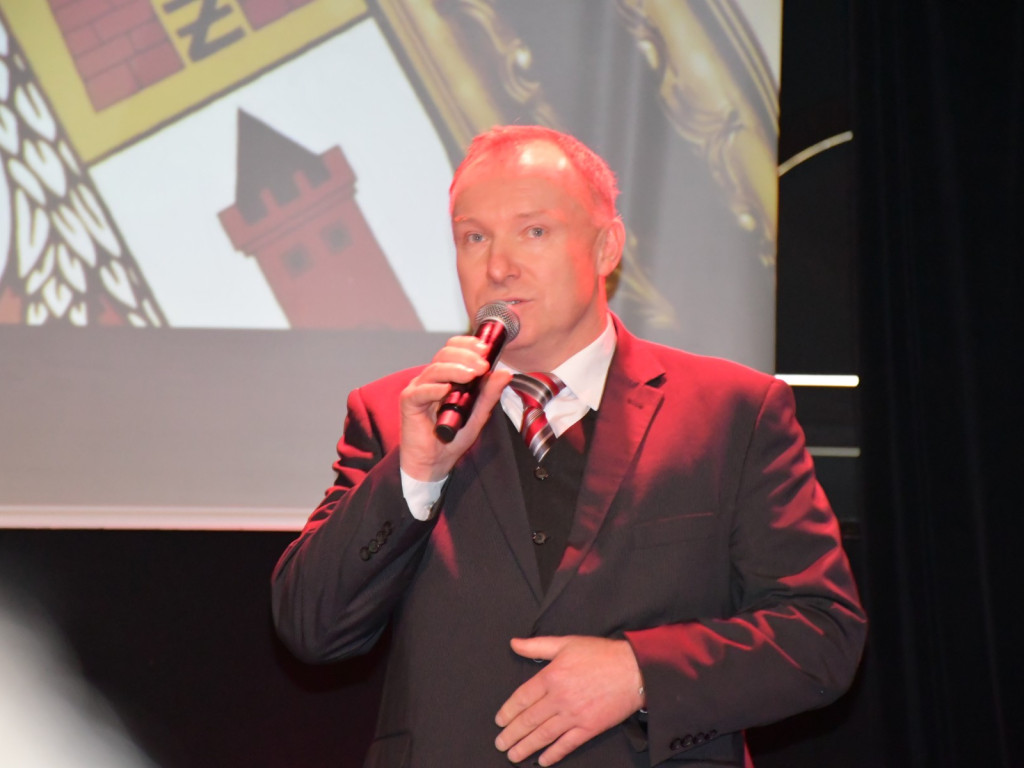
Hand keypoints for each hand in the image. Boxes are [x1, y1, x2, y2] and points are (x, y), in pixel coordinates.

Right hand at [399, 336, 512, 481]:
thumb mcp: (478, 414)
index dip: (468, 344)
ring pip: (434, 369)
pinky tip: (447, 390)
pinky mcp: (409, 402)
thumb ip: (489, 394)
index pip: (453, 349)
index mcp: (445, 376)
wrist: (434, 462)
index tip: (486, 349)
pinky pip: (420, 391)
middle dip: (466, 355)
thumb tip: (505, 373)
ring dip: (455, 369)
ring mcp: (418, 388)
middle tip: (483, 365)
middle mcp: (431, 378)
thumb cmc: (452, 438)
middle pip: (444, 354)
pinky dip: (434, 389)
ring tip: (471, 375)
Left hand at [495, 636, 644, 765]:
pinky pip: (567, 744)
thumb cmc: (600, 654)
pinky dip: (553, 754)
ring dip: (526, 747)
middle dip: (512, 734)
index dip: (508, 711)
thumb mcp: (566, 642)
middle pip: (529, 720)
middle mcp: (559, 698)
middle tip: (500, 743)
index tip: (500, 721)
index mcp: (551, 676)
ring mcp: (574, 714)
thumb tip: (514, 643)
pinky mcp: (589, 727)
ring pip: (544, 735)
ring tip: (513, 755)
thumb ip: (537, 646)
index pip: (522, 697)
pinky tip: (543, 760)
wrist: (633, 669)